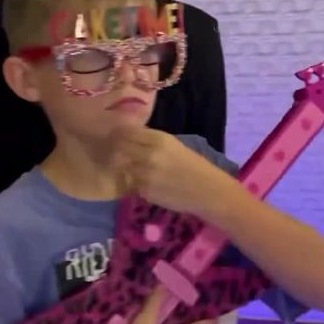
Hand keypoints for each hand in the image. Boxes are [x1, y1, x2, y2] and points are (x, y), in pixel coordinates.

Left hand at [113, 126, 232, 217]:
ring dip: (125, 167)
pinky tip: (145, 182)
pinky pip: (132, 183)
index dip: (120, 134)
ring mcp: (145, 174)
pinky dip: (134, 182)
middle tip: (117, 152)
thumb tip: (129, 135)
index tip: (116, 136)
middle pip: (121, 148)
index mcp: (159, 139)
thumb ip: (151, 140)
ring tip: (131, 167)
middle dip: (117, 149)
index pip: (127, 132)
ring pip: (123, 166)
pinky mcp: (144, 191)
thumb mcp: (173, 145)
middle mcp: (149, 155)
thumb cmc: (193, 165)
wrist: (207, 191)